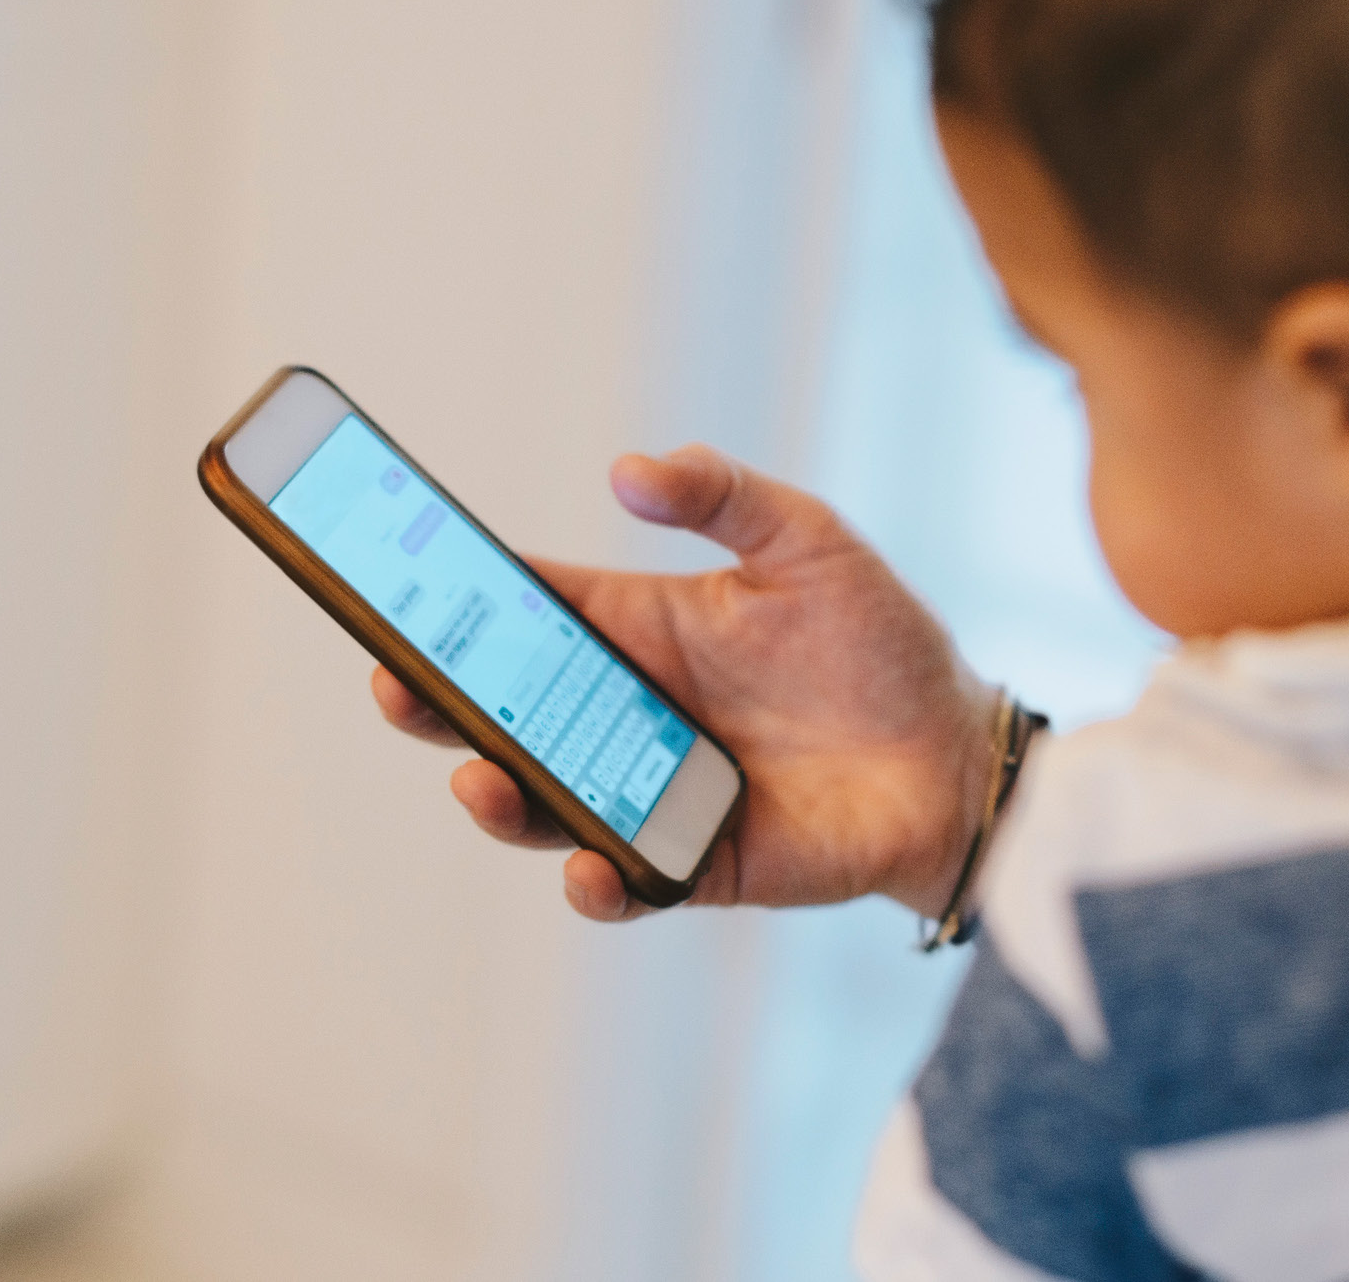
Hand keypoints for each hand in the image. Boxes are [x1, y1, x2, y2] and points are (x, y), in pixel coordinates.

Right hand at [370, 444, 994, 922]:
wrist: (958, 757)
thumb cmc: (881, 641)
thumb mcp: (808, 540)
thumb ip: (721, 495)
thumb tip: (626, 467)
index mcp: (639, 629)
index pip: (526, 610)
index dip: (454, 599)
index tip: (390, 579)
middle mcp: (628, 713)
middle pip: (506, 710)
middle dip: (437, 700)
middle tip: (393, 683)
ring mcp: (652, 792)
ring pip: (543, 801)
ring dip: (498, 795)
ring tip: (477, 779)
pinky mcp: (698, 863)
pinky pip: (627, 881)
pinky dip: (596, 880)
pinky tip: (586, 863)